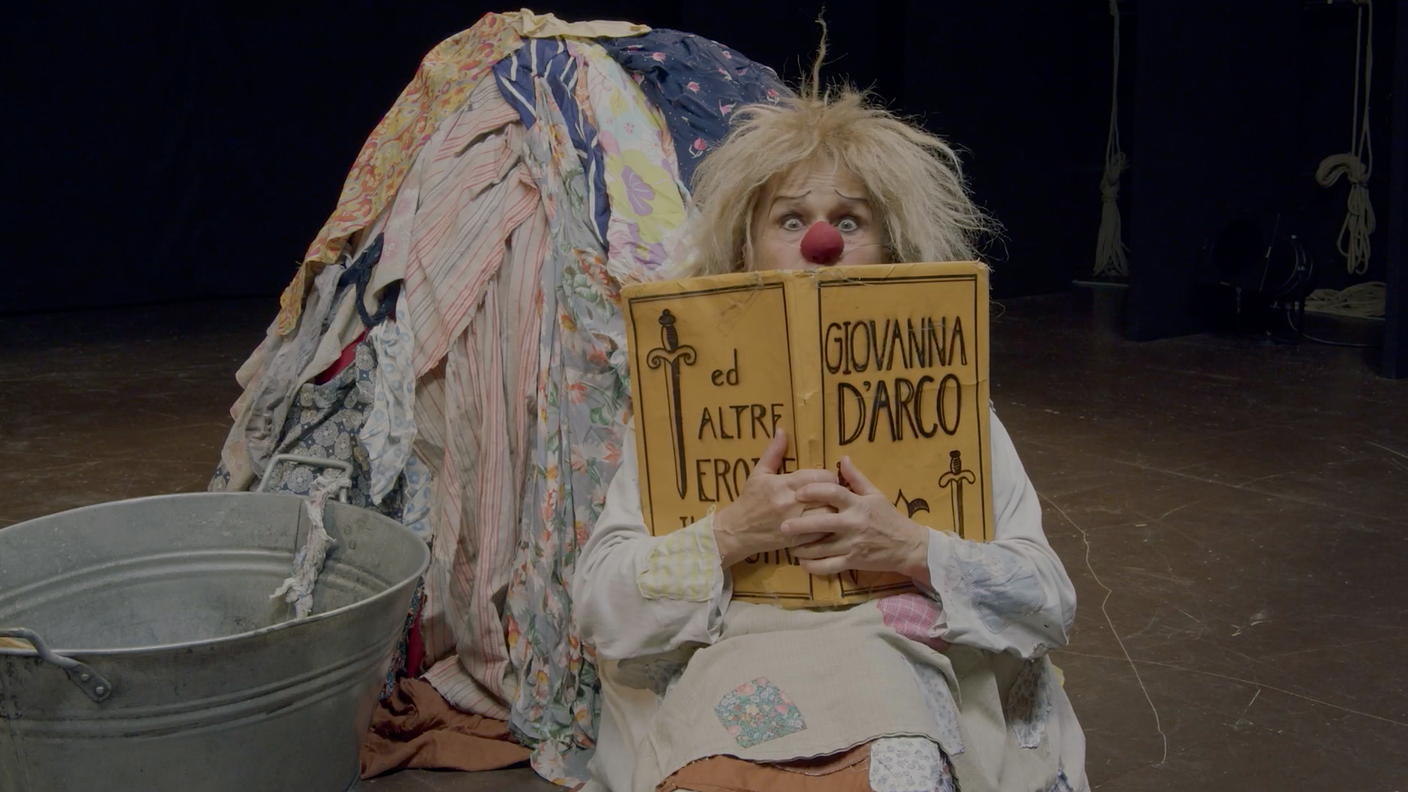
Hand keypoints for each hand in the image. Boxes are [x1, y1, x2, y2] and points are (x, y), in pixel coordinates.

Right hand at [712, 429, 837, 566]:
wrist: (737, 530)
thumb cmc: (749, 499)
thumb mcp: (758, 473)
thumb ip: (773, 452)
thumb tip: (782, 430)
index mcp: (783, 485)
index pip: (818, 477)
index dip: (829, 476)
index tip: (829, 478)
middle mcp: (791, 504)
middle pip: (827, 495)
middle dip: (835, 493)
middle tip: (836, 493)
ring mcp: (795, 523)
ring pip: (827, 515)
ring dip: (834, 511)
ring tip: (835, 508)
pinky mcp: (797, 540)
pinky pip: (821, 534)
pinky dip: (828, 528)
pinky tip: (828, 524)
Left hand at [782, 456, 930, 579]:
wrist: (907, 546)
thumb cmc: (888, 517)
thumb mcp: (875, 494)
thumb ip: (856, 478)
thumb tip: (842, 458)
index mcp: (858, 504)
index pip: (834, 493)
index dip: (814, 491)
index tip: (798, 492)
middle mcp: (853, 524)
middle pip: (822, 523)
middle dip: (800, 525)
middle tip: (782, 525)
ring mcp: (852, 545)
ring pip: (822, 548)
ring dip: (803, 548)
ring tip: (788, 545)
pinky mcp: (853, 562)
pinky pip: (830, 566)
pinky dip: (814, 566)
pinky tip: (803, 563)